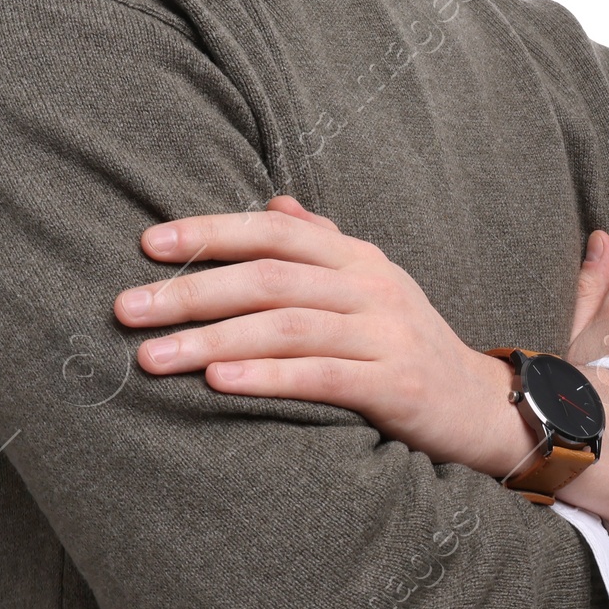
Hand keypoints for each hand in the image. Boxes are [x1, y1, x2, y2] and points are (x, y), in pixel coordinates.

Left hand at [113, 196, 513, 466]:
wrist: (482, 408)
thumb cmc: (406, 346)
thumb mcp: (370, 288)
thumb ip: (320, 244)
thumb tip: (272, 200)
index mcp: (357, 258)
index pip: (274, 232)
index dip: (211, 233)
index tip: (147, 245)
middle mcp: (372, 286)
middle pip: (269, 278)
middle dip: (191, 292)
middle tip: (127, 309)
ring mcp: (387, 333)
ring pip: (286, 327)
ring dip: (212, 340)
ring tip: (154, 356)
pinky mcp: (397, 385)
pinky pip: (322, 376)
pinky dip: (267, 378)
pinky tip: (220, 383)